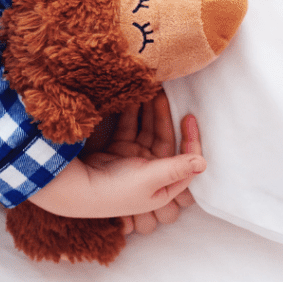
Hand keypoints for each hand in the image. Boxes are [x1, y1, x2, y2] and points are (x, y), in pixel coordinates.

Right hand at [85, 93, 202, 235]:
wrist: (79, 188)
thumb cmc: (117, 190)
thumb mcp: (150, 179)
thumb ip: (176, 168)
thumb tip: (203, 163)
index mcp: (165, 185)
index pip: (186, 160)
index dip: (190, 139)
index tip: (189, 118)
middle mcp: (152, 172)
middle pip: (165, 140)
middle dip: (164, 117)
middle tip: (163, 94)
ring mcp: (134, 160)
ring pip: (147, 131)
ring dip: (148, 113)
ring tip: (150, 91)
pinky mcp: (119, 150)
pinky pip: (130, 128)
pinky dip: (132, 114)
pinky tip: (133, 98)